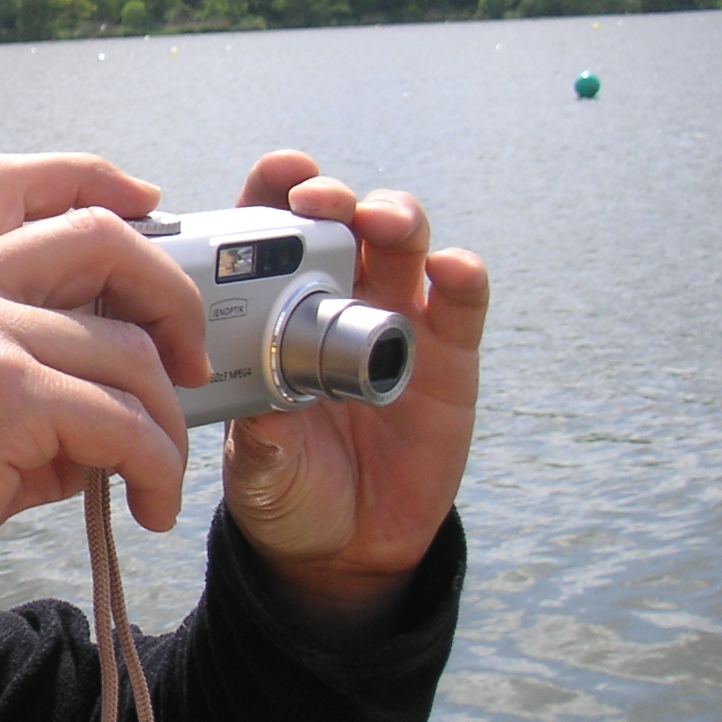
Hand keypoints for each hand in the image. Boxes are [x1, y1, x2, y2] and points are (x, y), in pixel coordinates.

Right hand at [0, 155, 210, 637]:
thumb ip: (25, 361)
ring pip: (127, 349)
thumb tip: (130, 377)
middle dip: (170, 294)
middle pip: (96, 236)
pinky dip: (155, 467)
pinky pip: (123, 421)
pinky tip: (146, 504)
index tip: (147, 202)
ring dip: (166, 421)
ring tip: (157, 473)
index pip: (10, 181)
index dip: (92, 178)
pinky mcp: (1, 396)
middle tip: (188, 364)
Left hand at [220, 152, 489, 639]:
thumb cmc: (284, 487)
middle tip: (318, 200)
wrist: (344, 545)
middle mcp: (336, 301)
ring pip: (405, 245)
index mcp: (274, 310)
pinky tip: (452, 270)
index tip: (279, 176)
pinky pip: (462, 302)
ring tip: (381, 223)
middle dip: (335, 198)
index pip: (272, 232)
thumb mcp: (260, 467)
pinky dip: (461, 277)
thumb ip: (263, 442)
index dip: (275, 192)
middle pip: (343, 223)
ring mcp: (396, 320)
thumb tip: (266, 417)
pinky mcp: (449, 355)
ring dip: (395, 218)